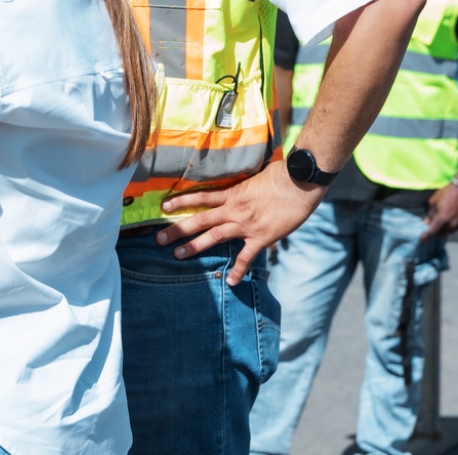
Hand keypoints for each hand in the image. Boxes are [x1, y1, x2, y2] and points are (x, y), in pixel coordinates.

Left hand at [155, 161, 325, 285]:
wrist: (299, 183)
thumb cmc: (280, 175)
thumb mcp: (254, 177)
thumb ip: (242, 186)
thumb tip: (237, 187)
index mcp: (232, 194)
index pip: (200, 198)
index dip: (181, 202)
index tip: (164, 206)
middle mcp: (234, 210)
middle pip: (200, 220)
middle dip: (178, 229)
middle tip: (159, 240)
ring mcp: (246, 224)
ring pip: (215, 236)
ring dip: (195, 246)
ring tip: (178, 255)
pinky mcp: (261, 237)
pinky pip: (246, 256)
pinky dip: (238, 269)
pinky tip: (232, 282)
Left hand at [422, 181, 457, 239]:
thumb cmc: (446, 193)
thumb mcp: (433, 201)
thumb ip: (430, 213)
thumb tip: (427, 221)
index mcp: (442, 218)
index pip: (432, 232)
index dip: (426, 236)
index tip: (422, 240)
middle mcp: (451, 223)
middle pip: (440, 234)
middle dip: (434, 233)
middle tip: (430, 227)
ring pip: (448, 232)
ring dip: (442, 230)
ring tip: (438, 224)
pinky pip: (454, 228)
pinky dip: (449, 227)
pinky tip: (447, 221)